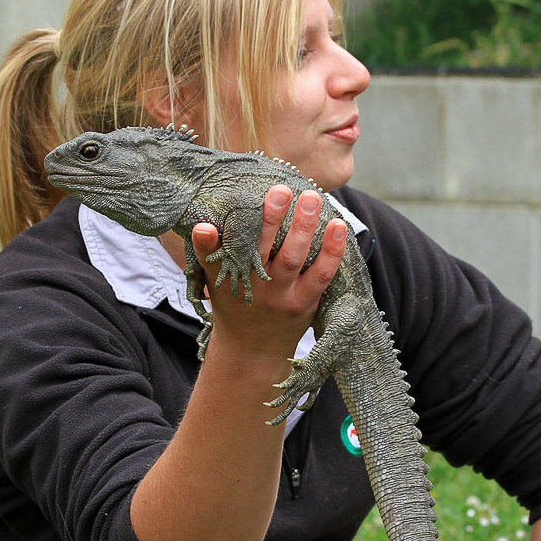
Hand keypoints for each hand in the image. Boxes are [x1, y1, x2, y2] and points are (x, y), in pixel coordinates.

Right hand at [190, 185, 347, 362]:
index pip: (228, 249)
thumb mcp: (215, 281)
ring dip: (303, 227)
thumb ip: (210, 253)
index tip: (219, 216)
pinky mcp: (306, 302)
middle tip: (281, 189)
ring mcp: (283, 296)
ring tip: (311, 197)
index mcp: (231, 278)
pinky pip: (321, 274)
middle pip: (263, 249)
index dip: (224, 233)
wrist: (252, 351)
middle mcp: (256, 287)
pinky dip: (331, 251)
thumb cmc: (234, 306)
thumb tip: (202, 225)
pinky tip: (338, 226)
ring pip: (293, 258)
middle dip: (272, 218)